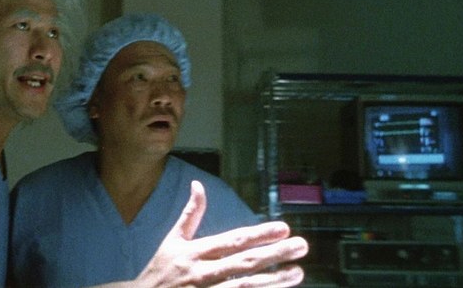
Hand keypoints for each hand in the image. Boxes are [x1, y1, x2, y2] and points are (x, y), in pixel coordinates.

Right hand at [132, 180, 307, 287]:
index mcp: (195, 252)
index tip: (283, 228)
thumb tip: (198, 185)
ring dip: (273, 281)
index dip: (258, 234)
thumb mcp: (172, 241)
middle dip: (274, 254)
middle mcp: (202, 272)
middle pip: (243, 263)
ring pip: (245, 287)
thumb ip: (190, 214)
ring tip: (297, 273)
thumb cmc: (160, 271)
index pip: (232, 241)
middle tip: (301, 246)